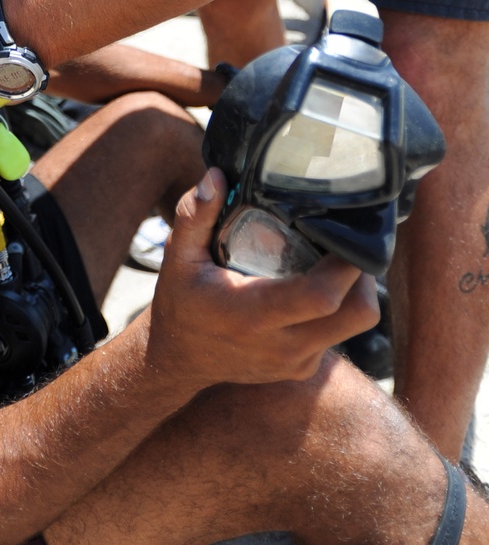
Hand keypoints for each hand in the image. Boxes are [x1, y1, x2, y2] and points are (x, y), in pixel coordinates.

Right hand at [149, 169, 378, 393]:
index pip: (320, 297)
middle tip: (351, 245)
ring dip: (356, 292)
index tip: (351, 233)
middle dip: (365, 277)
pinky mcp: (303, 368)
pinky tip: (317, 286)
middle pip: (357, 315)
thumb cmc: (180, 302)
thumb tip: (217, 175)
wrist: (179, 360)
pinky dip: (338, 309)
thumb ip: (194, 215)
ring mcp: (296, 361)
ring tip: (338, 261)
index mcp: (252, 314)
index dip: (348, 266)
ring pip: (355, 326)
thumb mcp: (178, 256)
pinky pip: (339, 335)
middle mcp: (282, 344)